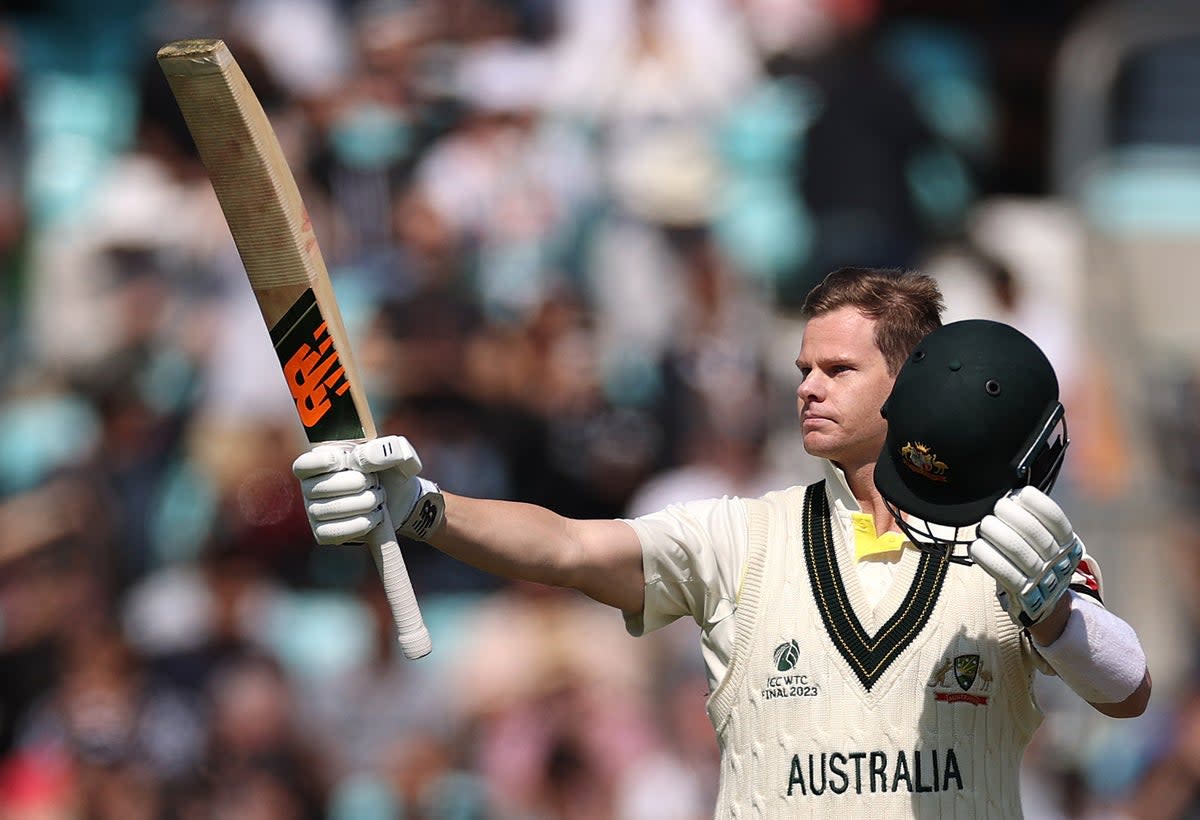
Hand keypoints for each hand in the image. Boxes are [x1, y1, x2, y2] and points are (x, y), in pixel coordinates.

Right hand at [292, 435, 444, 544]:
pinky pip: (331, 532)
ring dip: (361, 504)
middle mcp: (312, 486)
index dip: (318, 463)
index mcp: (321, 461)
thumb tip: (364, 458)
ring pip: (326, 511)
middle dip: (355, 484)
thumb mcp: (395, 453)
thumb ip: (384, 449)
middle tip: (375, 482)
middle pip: (318, 488)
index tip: (341, 460)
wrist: (401, 498)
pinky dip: (357, 525)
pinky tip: (374, 517)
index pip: (303, 465)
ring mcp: (315, 511)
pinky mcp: (324, 532)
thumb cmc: (391, 470)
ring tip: (378, 499)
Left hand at [968, 486, 1083, 627]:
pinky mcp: (1024, 594)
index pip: (1055, 518)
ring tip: (985, 524)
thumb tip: (1011, 497)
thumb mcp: (1048, 543)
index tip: (1019, 494)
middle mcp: (1058, 560)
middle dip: (1010, 513)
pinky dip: (987, 556)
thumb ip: (1034, 521)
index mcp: (1067, 543)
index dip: (1037, 502)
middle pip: (1033, 531)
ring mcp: (1042, 578)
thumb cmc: (1038, 563)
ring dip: (996, 532)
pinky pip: (1004, 572)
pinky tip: (977, 547)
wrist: (1046, 605)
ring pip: (1017, 549)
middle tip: (997, 507)